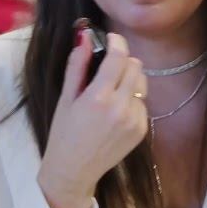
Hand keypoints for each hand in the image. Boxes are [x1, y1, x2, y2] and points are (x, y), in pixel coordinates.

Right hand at [37, 31, 148, 207]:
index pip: (119, 57)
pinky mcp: (141, 130)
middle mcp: (120, 108)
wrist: (74, 171)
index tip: (111, 38)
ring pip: (142, 83)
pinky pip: (142, 102)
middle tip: (108, 66)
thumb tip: (85, 36)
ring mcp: (134, 120)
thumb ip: (77, 64)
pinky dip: (132, 99)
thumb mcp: (66, 97)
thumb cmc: (64, 133)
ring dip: (129, 78)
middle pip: (135, 66)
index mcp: (98, 98)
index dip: (116, 41)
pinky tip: (115, 109)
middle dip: (122, 60)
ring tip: (111, 89)